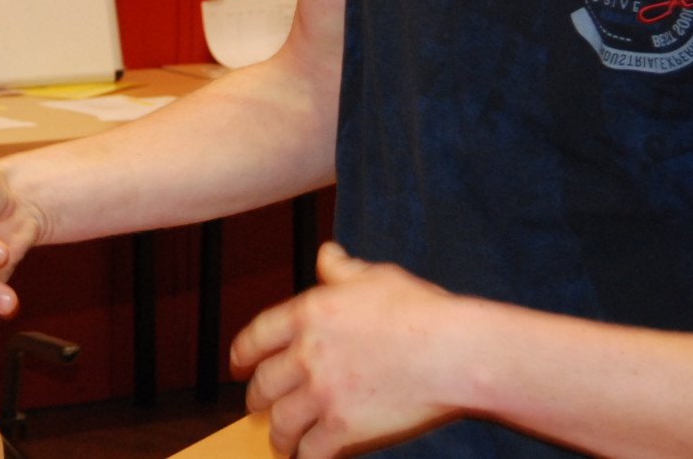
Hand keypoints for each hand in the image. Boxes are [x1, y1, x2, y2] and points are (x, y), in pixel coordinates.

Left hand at [230, 243, 461, 457]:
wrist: (454, 354)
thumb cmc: (422, 311)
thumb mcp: (377, 276)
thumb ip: (342, 269)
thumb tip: (326, 255)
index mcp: (310, 313)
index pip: (257, 336)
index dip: (242, 354)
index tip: (238, 365)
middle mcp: (307, 354)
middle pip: (262, 384)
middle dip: (256, 398)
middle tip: (258, 405)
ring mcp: (323, 394)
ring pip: (281, 423)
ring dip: (278, 434)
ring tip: (281, 440)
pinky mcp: (344, 429)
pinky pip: (310, 452)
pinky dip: (304, 458)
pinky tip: (307, 458)